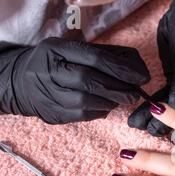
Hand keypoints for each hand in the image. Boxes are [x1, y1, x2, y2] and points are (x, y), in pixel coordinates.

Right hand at [2, 37, 149, 123]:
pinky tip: (107, 106)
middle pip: (89, 81)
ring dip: (111, 101)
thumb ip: (106, 56)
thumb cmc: (59, 63)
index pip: (94, 58)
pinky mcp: (53, 114)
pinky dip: (100, 111)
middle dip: (118, 89)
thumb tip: (139, 70)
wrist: (22, 82)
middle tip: (136, 94)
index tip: (142, 77)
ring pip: (86, 101)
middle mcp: (49, 71)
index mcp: (57, 49)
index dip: (121, 69)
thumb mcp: (76, 50)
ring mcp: (48, 94)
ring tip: (122, 99)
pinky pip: (83, 116)